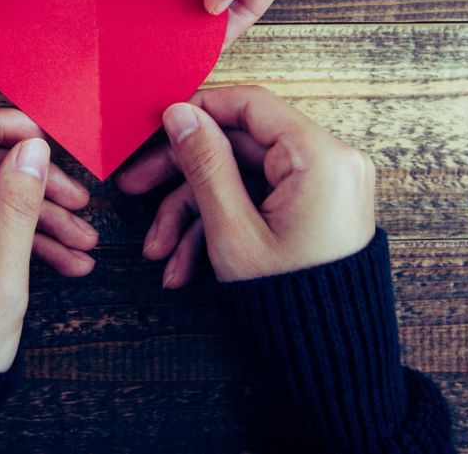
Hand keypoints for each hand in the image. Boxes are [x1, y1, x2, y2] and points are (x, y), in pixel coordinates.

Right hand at [116, 85, 373, 287]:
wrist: (332, 364)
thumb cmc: (293, 304)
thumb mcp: (233, 231)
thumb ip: (205, 163)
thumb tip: (180, 114)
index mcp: (320, 156)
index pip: (250, 103)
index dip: (197, 110)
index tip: (155, 128)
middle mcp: (328, 163)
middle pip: (238, 145)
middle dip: (181, 176)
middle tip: (135, 187)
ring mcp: (321, 188)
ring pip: (240, 179)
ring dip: (193, 213)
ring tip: (159, 253)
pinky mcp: (312, 210)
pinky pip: (258, 202)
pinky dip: (220, 226)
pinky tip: (184, 266)